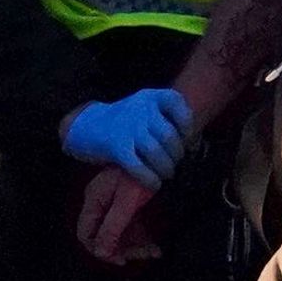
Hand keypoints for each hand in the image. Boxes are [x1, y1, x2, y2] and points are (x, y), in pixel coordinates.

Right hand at [60, 87, 194, 185]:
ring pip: (156, 151)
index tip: (190, 141)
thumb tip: (194, 143)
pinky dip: (149, 178)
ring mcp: (127, 127)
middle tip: (177, 163)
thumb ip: (167, 119)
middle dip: (177, 154)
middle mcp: (140, 108)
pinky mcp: (116, 146)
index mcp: (150, 96)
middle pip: (169, 134)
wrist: (87, 125)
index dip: (188, 125)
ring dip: (166, 167)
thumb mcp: (145, 109)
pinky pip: (138, 165)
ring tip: (167, 173)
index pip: (178, 103)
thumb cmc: (124, 122)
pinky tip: (155, 184)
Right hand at [76, 163, 163, 267]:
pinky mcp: (129, 204)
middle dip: (124, 249)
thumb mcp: (127, 202)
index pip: (87, 234)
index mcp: (94, 201)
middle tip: (144, 254)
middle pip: (104, 236)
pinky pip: (131, 227)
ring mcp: (115, 204)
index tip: (121, 259)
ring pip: (120, 234)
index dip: (101, 250)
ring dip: (136, 246)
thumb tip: (100, 253)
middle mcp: (102, 204)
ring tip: (154, 251)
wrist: (158, 153)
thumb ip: (113, 228)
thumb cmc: (141, 174)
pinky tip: (155, 246)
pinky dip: (142, 238)